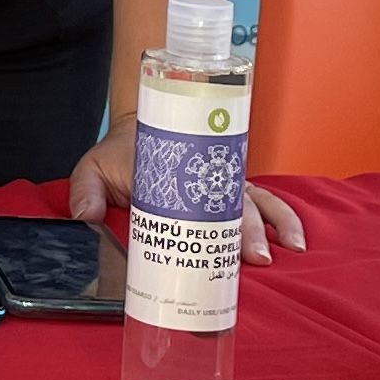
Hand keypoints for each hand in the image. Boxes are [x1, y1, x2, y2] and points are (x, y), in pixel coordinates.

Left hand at [66, 128, 306, 262]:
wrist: (143, 121)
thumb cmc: (120, 152)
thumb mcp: (93, 167)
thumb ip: (85, 190)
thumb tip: (85, 216)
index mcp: (172, 169)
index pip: (192, 197)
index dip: (206, 221)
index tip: (219, 242)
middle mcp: (205, 174)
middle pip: (231, 201)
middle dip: (247, 230)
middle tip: (257, 258)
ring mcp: (223, 179)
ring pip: (256, 199)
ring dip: (275, 222)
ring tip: (291, 249)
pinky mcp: (234, 185)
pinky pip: (263, 199)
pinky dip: (282, 216)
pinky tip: (295, 240)